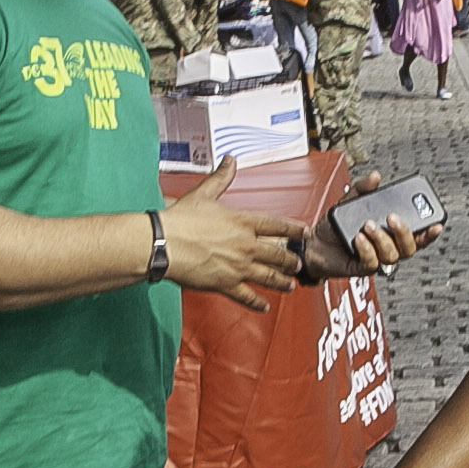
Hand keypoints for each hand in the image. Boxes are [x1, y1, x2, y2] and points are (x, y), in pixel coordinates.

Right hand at [162, 157, 307, 310]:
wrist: (164, 243)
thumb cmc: (181, 220)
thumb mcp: (204, 193)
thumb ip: (221, 178)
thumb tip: (230, 161)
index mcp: (242, 222)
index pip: (277, 225)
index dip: (294, 229)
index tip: (305, 232)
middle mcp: (246, 245)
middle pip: (278, 254)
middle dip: (291, 260)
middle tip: (298, 263)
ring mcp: (238, 267)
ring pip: (269, 277)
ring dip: (282, 282)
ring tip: (290, 285)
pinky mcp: (226, 284)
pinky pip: (247, 296)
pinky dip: (257, 303)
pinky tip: (264, 306)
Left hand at [299, 170, 441, 278]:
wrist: (313, 244)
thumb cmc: (336, 226)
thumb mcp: (349, 202)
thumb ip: (363, 189)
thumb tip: (376, 176)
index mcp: (391, 234)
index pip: (417, 236)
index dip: (430, 233)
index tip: (437, 224)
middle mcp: (387, 248)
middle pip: (409, 247)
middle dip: (404, 232)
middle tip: (391, 217)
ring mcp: (376, 260)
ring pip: (392, 255)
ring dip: (382, 238)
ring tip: (367, 225)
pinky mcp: (361, 269)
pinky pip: (372, 263)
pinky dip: (367, 249)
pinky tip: (358, 238)